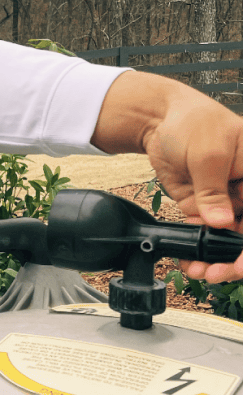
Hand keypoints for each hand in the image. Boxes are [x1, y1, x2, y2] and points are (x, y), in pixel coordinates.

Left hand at [93, 71, 242, 282]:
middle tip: (219, 273)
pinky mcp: (206, 206)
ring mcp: (229, 201)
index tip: (242, 263)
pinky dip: (199, 249)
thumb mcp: (208, 154)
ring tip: (200, 271)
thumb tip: (221, 221)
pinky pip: (206, 233)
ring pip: (229, 239)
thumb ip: (215, 190)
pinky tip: (189, 260)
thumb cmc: (194, 122)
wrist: (160, 120)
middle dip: (236, 258)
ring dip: (216, 258)